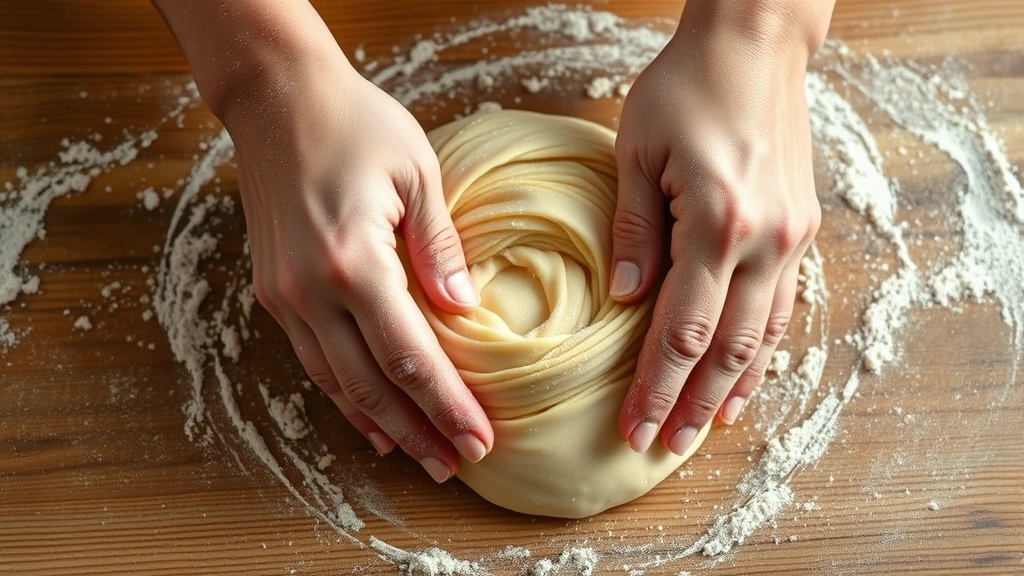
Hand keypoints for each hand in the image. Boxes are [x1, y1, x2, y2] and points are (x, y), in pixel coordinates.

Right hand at [223, 46, 492, 482]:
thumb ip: (440, 246)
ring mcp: (284, 295)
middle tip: (455, 465)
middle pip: (372, 385)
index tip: (479, 440)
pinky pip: (311, 359)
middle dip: (418, 431)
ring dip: (380, 424)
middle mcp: (311, 291)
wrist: (276, 97)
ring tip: (418, 456)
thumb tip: (466, 309)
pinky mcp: (272, 290)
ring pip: (336, 382)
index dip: (446, 405)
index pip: (410, 356)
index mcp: (354, 262)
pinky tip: (369, 417)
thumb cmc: (355, 123)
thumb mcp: (417, 171)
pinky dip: (343, 395)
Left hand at [612, 2, 830, 454]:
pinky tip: (744, 377)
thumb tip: (623, 298)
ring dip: (731, 388)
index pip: (681, 329)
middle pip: (725, 347)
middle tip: (660, 444)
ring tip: (701, 428)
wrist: (754, 46)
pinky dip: (762, 349)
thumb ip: (633, 232)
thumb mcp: (637, 152)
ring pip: (762, 335)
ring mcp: (791, 236)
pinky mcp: (801, 228)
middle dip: (689, 402)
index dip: (655, 385)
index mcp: (717, 222)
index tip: (633, 426)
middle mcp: (765, 239)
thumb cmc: (686, 87)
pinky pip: (783, 305)